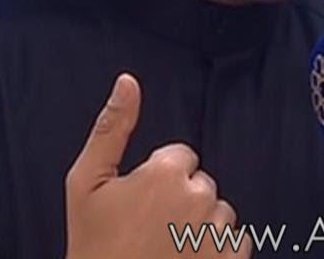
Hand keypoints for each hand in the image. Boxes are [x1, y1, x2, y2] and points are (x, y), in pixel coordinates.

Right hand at [65, 73, 251, 258]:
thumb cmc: (94, 245)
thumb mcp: (86, 184)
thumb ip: (111, 128)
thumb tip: (128, 81)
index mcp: (167, 172)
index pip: (180, 157)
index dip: (157, 179)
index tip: (138, 204)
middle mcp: (200, 196)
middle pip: (201, 182)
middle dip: (180, 200)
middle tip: (148, 229)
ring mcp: (219, 231)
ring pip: (218, 211)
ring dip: (199, 225)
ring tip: (165, 248)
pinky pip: (237, 240)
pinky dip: (217, 250)